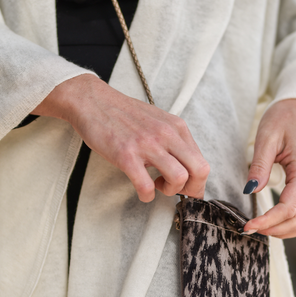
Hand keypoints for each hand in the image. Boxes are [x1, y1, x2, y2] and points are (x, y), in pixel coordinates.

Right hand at [33, 74, 209, 201]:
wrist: (93, 101)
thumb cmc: (124, 114)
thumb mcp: (158, 121)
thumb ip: (174, 140)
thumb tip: (188, 167)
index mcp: (177, 127)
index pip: (202, 161)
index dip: (197, 182)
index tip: (186, 187)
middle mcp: (166, 135)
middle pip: (199, 171)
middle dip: (191, 189)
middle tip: (175, 190)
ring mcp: (147, 145)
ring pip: (178, 178)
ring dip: (170, 191)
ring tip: (157, 186)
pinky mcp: (126, 155)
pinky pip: (146, 186)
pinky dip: (146, 195)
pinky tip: (141, 191)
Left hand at [243, 98, 295, 238]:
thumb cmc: (283, 118)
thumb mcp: (266, 136)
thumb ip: (260, 165)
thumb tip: (251, 190)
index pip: (288, 207)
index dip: (267, 221)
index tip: (248, 225)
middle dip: (274, 229)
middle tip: (250, 228)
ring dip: (285, 231)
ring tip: (262, 227)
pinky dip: (294, 225)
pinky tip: (275, 222)